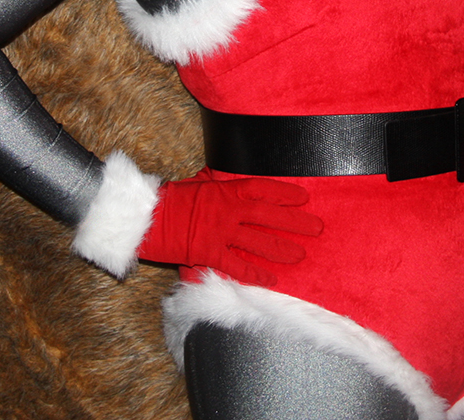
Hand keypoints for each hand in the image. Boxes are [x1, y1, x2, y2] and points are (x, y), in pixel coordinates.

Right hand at [137, 174, 323, 285]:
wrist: (146, 218)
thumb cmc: (171, 199)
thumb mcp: (199, 184)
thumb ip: (219, 186)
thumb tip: (235, 185)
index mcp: (225, 190)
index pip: (262, 189)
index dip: (285, 193)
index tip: (304, 198)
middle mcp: (228, 211)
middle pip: (269, 216)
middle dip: (295, 222)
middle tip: (316, 228)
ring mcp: (220, 233)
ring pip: (258, 242)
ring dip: (281, 249)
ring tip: (300, 254)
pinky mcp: (209, 253)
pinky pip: (237, 266)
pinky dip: (255, 274)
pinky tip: (270, 280)